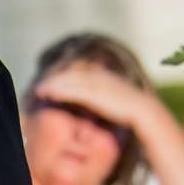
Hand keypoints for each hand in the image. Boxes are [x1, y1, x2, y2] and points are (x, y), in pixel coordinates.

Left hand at [31, 63, 154, 133]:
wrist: (144, 110)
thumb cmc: (130, 109)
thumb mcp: (114, 98)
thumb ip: (102, 97)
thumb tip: (93, 102)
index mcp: (104, 76)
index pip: (79, 73)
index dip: (64, 77)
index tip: (51, 82)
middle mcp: (99, 77)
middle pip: (71, 75)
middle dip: (54, 80)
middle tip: (40, 87)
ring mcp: (97, 85)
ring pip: (69, 81)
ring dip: (53, 85)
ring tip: (39, 91)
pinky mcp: (96, 95)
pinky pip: (73, 92)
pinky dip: (61, 92)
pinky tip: (50, 96)